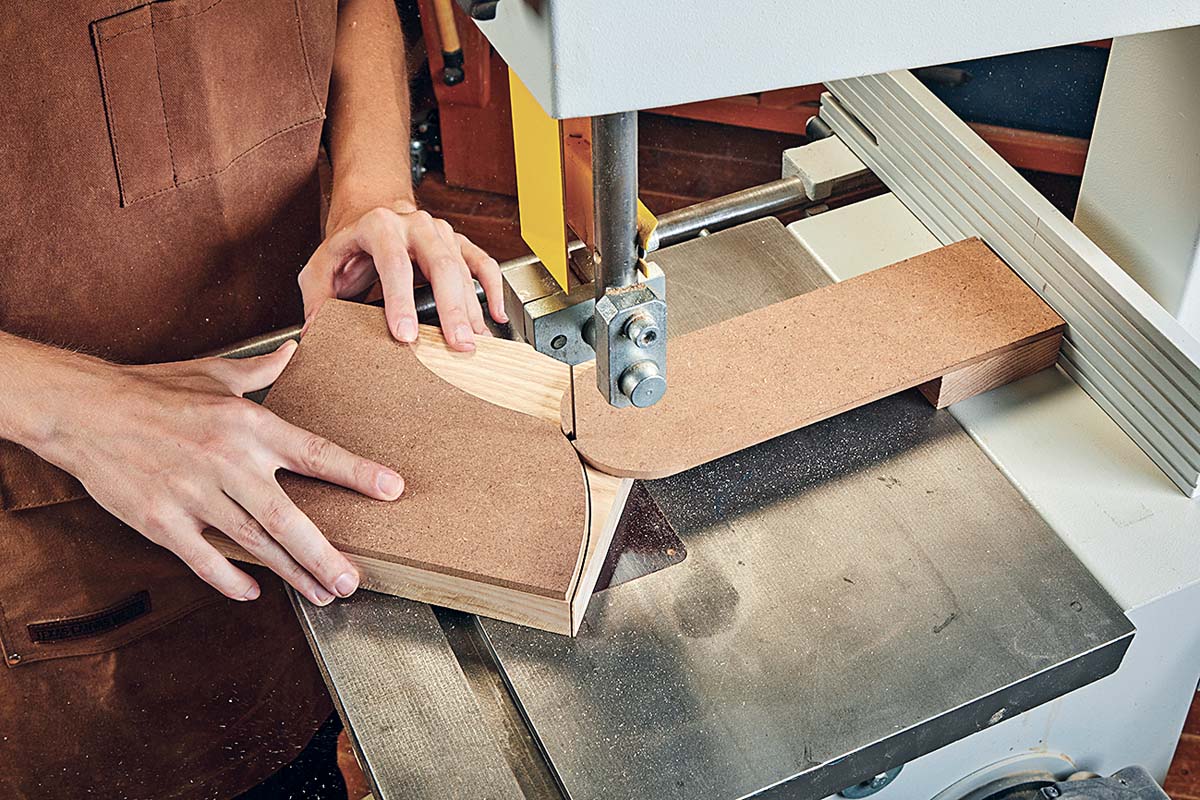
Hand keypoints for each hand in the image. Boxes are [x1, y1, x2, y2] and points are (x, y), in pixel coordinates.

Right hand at [36, 342, 402, 604]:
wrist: (83, 410)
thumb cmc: (152, 390)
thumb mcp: (213, 372)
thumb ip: (260, 369)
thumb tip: (293, 351)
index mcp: (248, 424)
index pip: (315, 453)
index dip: (356, 473)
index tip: (391, 489)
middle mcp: (227, 461)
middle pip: (289, 518)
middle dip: (325, 554)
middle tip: (354, 580)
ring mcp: (194, 495)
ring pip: (254, 544)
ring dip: (292, 574)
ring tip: (322, 594)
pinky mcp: (160, 521)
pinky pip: (204, 558)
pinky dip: (229, 579)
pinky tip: (253, 592)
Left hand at [299, 202, 507, 351]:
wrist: (371, 210)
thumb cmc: (349, 245)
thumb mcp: (320, 266)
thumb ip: (316, 299)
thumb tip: (316, 333)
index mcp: (379, 227)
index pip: (394, 264)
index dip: (400, 301)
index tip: (405, 335)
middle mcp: (415, 225)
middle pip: (441, 265)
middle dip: (452, 309)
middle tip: (458, 344)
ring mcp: (440, 233)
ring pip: (463, 269)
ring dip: (472, 308)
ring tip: (474, 342)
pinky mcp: (457, 243)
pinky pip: (482, 264)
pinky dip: (492, 290)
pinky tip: (495, 316)